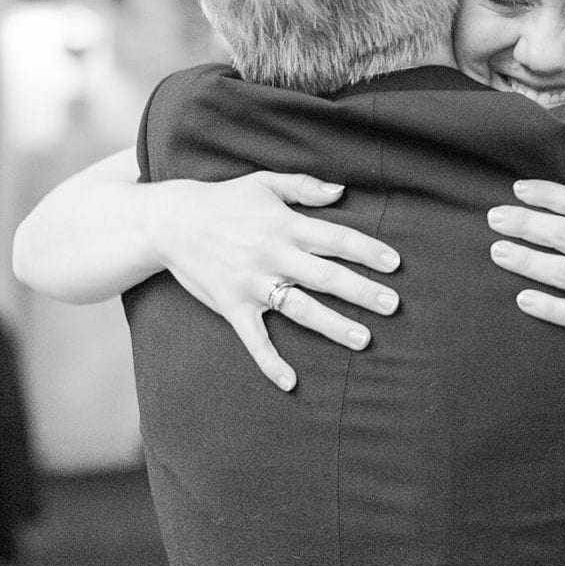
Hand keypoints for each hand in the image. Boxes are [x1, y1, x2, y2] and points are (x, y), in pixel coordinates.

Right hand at [143, 172, 401, 391]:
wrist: (169, 222)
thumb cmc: (223, 200)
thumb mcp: (264, 183)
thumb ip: (304, 187)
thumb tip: (342, 191)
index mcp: (285, 225)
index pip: (336, 238)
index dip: (367, 250)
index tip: (395, 263)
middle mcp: (273, 256)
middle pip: (326, 277)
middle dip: (362, 292)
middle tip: (393, 306)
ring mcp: (252, 284)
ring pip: (300, 309)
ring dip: (333, 326)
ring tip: (364, 339)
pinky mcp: (232, 306)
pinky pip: (254, 339)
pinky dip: (271, 362)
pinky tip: (291, 382)